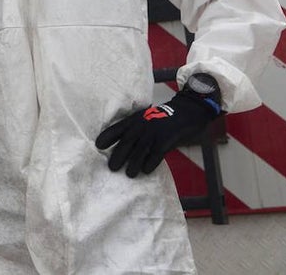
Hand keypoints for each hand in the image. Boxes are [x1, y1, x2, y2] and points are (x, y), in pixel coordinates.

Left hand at [95, 82, 220, 177]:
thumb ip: (135, 129)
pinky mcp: (167, 138)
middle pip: (127, 141)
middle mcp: (142, 124)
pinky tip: (146, 171)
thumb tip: (123, 147)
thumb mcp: (146, 118)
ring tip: (128, 174)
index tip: (98, 145)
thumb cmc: (164, 117)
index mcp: (135, 119)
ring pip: (140, 149)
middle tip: (112, 167)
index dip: (107, 136)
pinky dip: (150, 162)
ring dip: (133, 163)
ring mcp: (155, 131)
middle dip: (118, 155)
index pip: (117, 128)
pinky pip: (156, 153)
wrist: (187, 110)